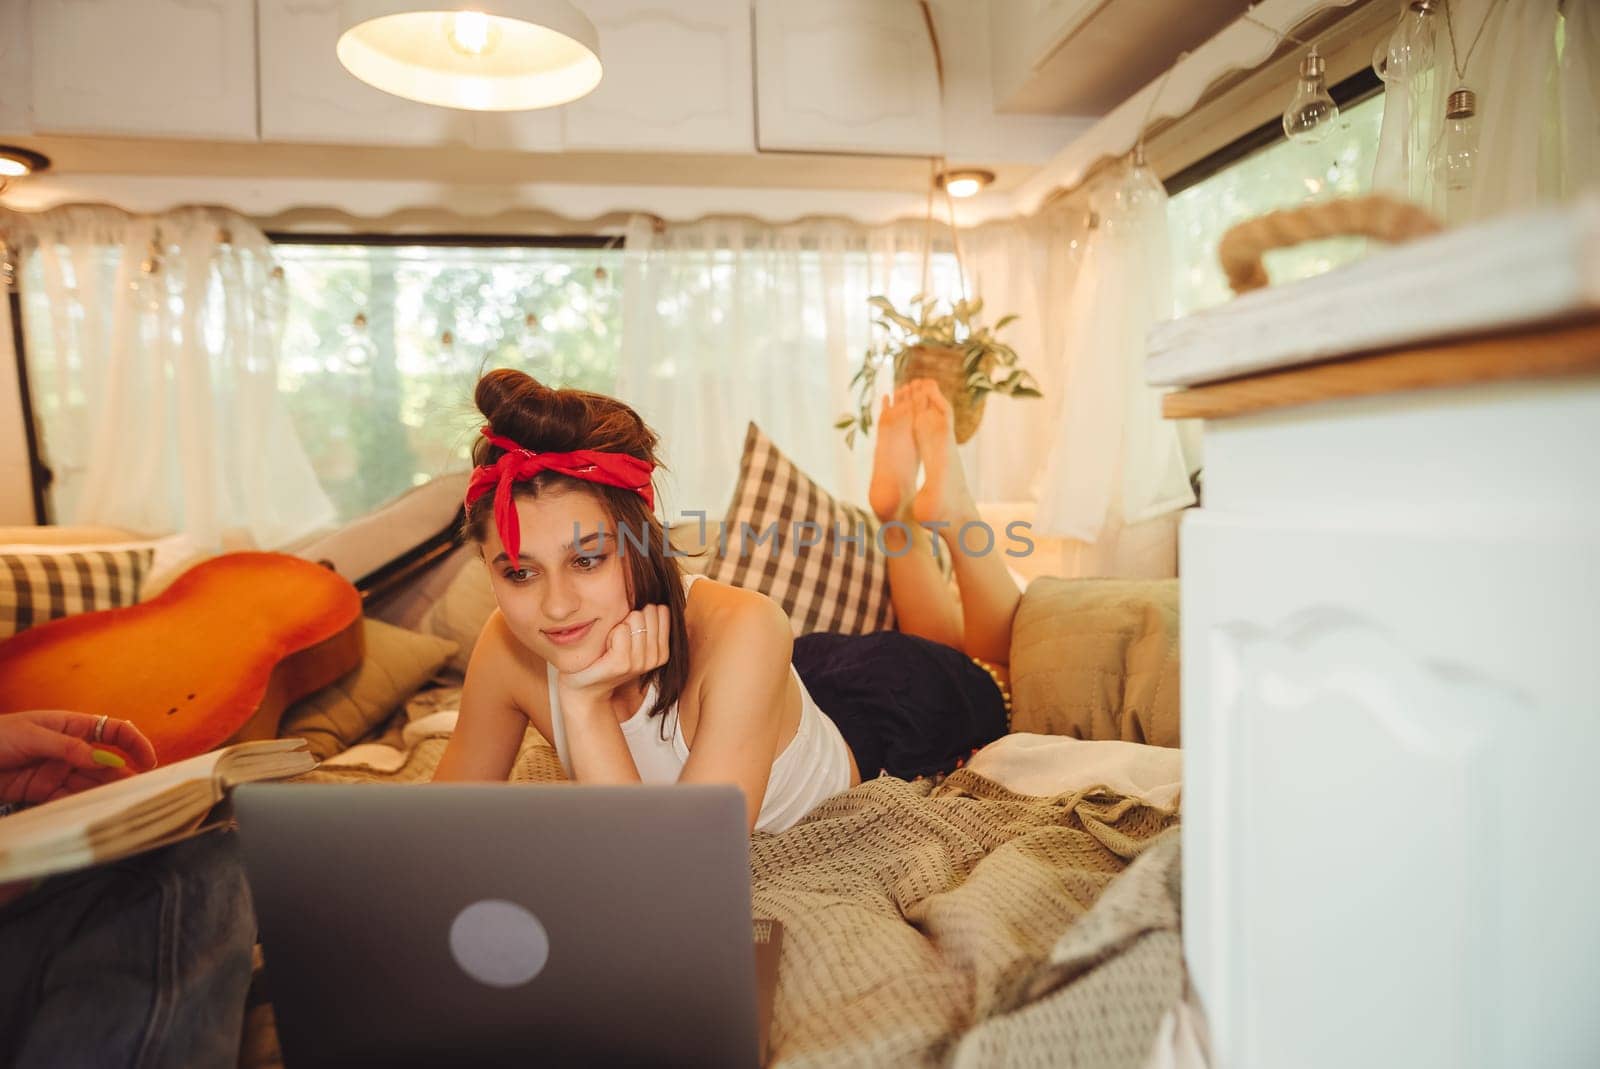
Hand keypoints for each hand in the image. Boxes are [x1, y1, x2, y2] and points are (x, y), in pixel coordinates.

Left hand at [0, 711, 157, 805]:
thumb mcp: (32, 735)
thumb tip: (104, 759)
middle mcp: (70, 750)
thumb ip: (68, 748)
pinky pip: (68, 799)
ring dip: (105, 793)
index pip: (114, 732)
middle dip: (123, 776)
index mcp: (72, 727)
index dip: (135, 744)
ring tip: (121, 805)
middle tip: (139, 792)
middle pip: (106, 762)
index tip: (148, 762)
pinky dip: (82, 806)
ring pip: (90, 783)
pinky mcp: (43, 791)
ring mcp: (58, 771)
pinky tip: (93, 813)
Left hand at [556, 605, 670, 712]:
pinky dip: (610, 633)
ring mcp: (640, 662)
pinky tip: (605, 646)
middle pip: (648, 611)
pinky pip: (621, 631)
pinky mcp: (622, 664)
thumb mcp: (633, 636)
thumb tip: (655, 588)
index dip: (642, 612)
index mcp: (662, 650)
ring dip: (618, 625)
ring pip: (635, 619)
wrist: (585, 685)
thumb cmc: (607, 655)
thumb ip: (648, 618)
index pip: (661, 610)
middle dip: (630, 617)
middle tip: (618, 638)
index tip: (630, 629)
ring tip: (611, 643)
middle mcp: (655, 657)